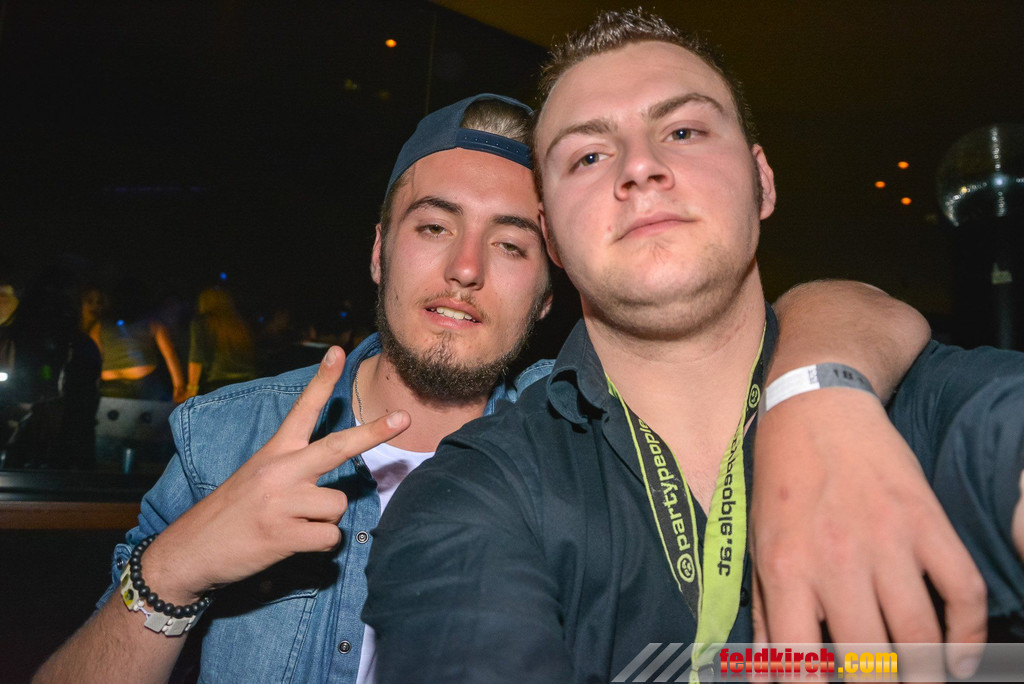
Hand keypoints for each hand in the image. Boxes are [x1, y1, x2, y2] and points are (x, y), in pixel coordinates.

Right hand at [141, 346, 409, 603]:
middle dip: (373, 432)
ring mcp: (282, 502)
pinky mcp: (283, 535)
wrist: (190, 551)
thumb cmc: (231, 513)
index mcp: (274, 452)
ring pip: (337, 505)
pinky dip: (319, 545)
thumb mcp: (257, 477)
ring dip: (325, 520)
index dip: (322, 380)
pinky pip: (329, 537)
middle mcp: (280, 471)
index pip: (302, 409)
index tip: (339, 351)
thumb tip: (335, 484)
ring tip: (295, 525)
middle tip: (403, 418)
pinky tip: (293, 543)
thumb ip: (294, 470)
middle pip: (338, 447)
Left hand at [749, 389, 985, 678]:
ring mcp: (888, 540)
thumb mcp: (757, 544)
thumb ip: (765, 612)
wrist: (816, 409)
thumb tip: (770, 673)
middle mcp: (837, 560)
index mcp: (786, 569)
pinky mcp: (927, 521)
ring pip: (920, 637)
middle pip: (870, 661)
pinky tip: (960, 656)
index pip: (801, 663)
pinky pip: (963, 591)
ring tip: (921, 681)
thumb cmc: (779, 482)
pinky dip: (969, 633)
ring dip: (925, 672)